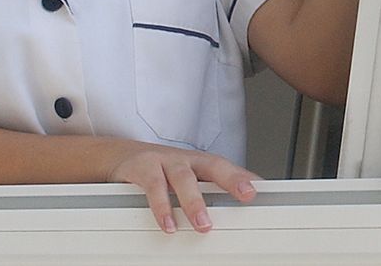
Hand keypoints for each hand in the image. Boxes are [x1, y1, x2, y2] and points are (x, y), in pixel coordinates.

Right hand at [107, 143, 260, 232]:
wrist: (121, 156)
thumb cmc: (160, 170)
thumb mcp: (186, 178)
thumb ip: (208, 191)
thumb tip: (236, 204)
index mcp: (199, 163)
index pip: (228, 168)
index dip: (244, 178)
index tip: (259, 191)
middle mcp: (186, 159)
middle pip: (213, 165)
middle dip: (231, 179)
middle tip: (246, 195)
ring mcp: (164, 161)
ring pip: (183, 178)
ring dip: (195, 202)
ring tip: (204, 224)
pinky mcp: (143, 167)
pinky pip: (153, 187)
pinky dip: (161, 207)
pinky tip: (168, 224)